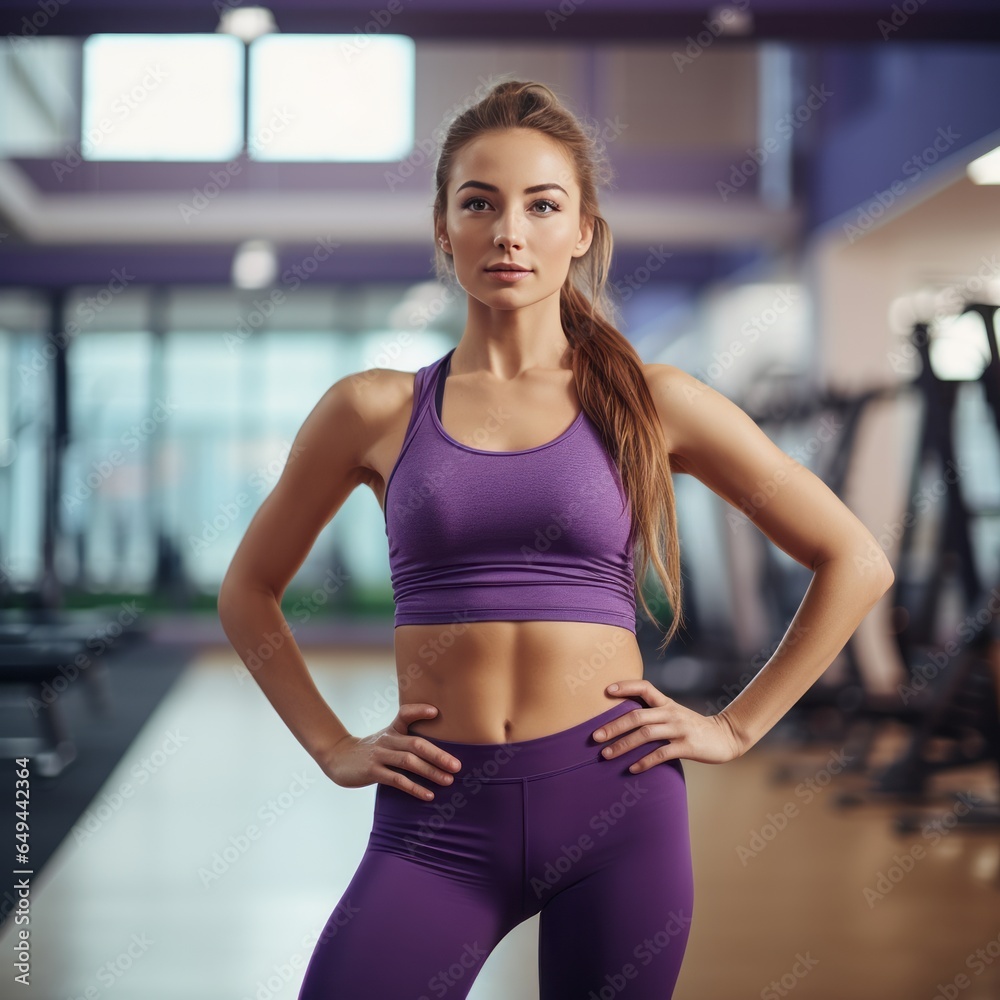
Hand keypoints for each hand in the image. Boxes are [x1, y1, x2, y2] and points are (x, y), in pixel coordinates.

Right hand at [320, 703, 462, 801]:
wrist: (338, 758)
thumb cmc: (371, 750)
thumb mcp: (387, 738)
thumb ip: (407, 740)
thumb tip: (439, 750)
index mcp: (393, 729)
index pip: (405, 713)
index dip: (419, 710)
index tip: (436, 712)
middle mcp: (388, 739)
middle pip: (416, 744)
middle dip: (439, 755)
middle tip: (457, 766)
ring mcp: (379, 755)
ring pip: (409, 762)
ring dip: (431, 772)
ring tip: (448, 781)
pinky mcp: (372, 771)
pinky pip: (397, 780)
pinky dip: (414, 788)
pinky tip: (428, 795)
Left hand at [592, 679, 745, 770]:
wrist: (725, 737)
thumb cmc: (692, 727)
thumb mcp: (674, 714)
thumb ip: (654, 713)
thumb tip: (623, 717)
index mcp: (666, 703)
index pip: (644, 687)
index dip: (625, 686)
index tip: (606, 691)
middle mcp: (671, 713)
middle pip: (637, 716)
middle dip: (613, 726)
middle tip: (595, 736)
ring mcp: (679, 729)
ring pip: (645, 735)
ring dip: (623, 745)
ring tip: (606, 755)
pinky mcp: (687, 746)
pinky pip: (661, 754)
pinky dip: (645, 762)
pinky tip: (632, 769)